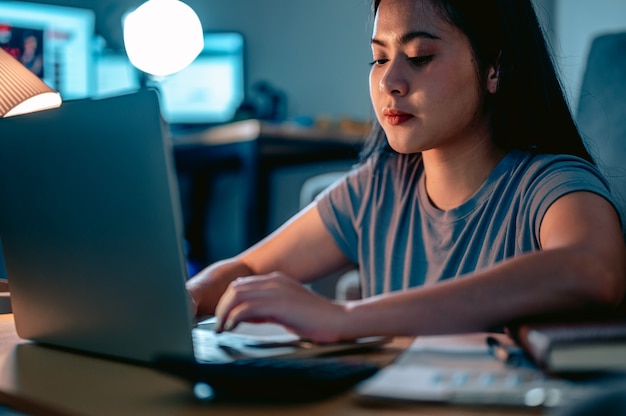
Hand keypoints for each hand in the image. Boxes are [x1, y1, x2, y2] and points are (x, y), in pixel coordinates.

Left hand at [214, 272, 346, 342]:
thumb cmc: (315, 320)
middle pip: (235, 288)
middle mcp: (274, 281)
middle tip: (218, 325)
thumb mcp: (285, 310)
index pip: (242, 284)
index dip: (227, 300)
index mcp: (276, 280)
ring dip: (224, 313)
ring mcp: (276, 291)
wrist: (338, 320)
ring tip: (221, 328)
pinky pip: (246, 308)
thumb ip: (266, 309)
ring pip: (236, 296)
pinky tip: (231, 329)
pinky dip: (233, 319)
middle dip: (222, 307)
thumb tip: (244, 316)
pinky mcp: (278, 305)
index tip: (223, 318)